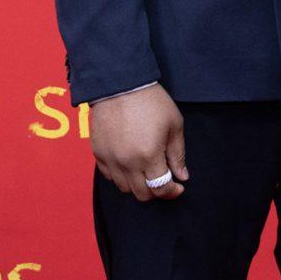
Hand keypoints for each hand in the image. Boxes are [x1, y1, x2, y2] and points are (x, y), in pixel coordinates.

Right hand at [91, 86, 187, 200]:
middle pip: (141, 194)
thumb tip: (182, 176)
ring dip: (137, 184)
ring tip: (146, 170)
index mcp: (149, 156)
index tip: (178, 186)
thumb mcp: (174, 125)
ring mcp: (110, 159)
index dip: (172, 192)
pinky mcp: (98, 153)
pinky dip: (121, 175)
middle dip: (156, 191)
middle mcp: (127, 162)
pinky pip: (109, 176)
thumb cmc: (151, 102)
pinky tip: (130, 163)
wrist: (119, 85)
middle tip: (163, 178)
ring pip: (124, 188)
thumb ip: (178, 155)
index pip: (161, 189)